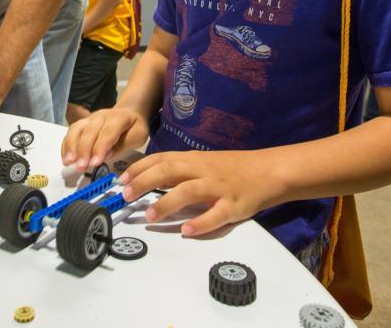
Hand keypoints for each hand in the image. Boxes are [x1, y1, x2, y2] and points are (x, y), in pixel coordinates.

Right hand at [61, 108, 149, 171]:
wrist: (128, 112)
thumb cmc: (133, 127)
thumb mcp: (137, 136)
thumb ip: (123, 145)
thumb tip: (106, 155)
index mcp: (118, 118)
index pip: (108, 133)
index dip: (100, 148)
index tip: (94, 163)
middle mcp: (101, 116)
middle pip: (89, 132)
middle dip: (83, 150)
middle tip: (80, 167)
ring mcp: (90, 118)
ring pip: (77, 130)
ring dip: (71, 146)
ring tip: (68, 162)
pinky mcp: (82, 123)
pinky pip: (71, 132)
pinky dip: (66, 145)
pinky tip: (66, 158)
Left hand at [120, 149, 281, 237]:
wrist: (269, 170)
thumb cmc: (234, 169)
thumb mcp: (204, 163)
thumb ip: (180, 170)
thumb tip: (149, 178)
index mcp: (194, 160)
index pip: (161, 159)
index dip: (140, 168)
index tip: (121, 179)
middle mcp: (203, 171)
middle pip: (169, 171)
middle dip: (145, 182)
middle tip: (127, 195)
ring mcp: (218, 188)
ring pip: (189, 191)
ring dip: (166, 203)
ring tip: (149, 216)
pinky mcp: (234, 205)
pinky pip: (216, 215)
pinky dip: (200, 223)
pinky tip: (187, 231)